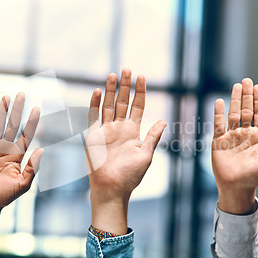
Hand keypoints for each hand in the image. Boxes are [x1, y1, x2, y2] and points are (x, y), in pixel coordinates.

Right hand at [0, 93, 43, 210]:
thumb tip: (41, 149)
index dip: (32, 122)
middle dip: (17, 110)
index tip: (37, 108)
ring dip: (1, 112)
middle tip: (21, 94)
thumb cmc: (5, 196)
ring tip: (5, 97)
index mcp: (18, 155)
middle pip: (13, 125)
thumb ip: (32, 167)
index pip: (27, 134)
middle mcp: (6, 148)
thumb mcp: (23, 184)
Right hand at [86, 69, 165, 233]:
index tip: (142, 77)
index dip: (140, 92)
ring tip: (113, 74)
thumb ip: (153, 137)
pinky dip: (95, 104)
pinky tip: (99, 91)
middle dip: (125, 86)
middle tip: (127, 69)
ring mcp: (105, 131)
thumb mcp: (146, 154)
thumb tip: (164, 121)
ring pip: (108, 106)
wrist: (112, 188)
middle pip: (122, 102)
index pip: (137, 106)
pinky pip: (93, 117)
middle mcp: (119, 128)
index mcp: (133, 132)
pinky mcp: (93, 136)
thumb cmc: (130, 175)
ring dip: (110, 90)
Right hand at [212, 78, 257, 213]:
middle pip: (246, 109)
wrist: (236, 187)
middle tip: (247, 80)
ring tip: (236, 86)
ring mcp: (232, 136)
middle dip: (247, 95)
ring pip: (233, 113)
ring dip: (235, 100)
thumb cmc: (255, 177)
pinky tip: (219, 102)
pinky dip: (218, 113)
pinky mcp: (219, 141)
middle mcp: (245, 133)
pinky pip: (218, 124)